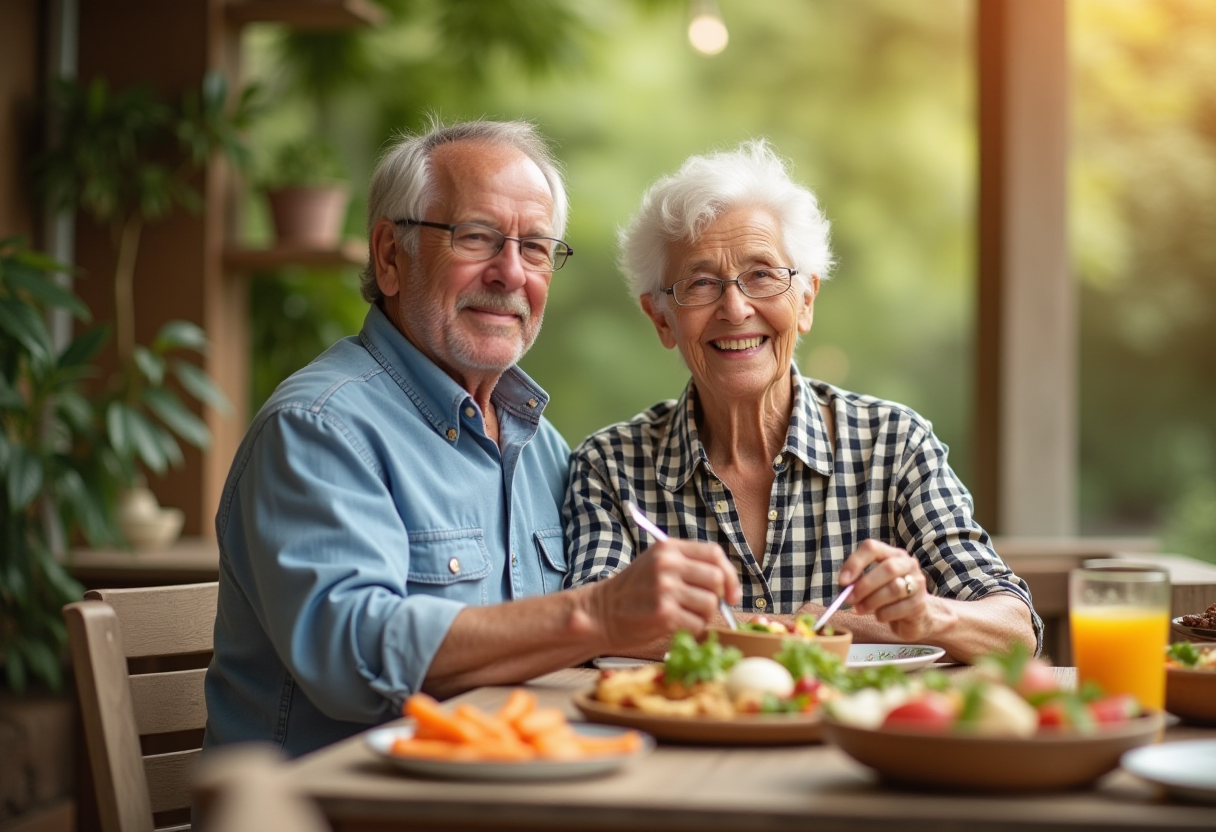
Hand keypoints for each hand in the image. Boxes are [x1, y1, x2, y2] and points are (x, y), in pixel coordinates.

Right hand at [589, 540, 740, 652]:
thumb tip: (728, 585)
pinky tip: (675, 626)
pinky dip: (692, 629)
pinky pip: (698, 624)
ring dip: (703, 616)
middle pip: (716, 579)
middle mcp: (668, 564)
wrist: (601, 613)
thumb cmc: (634, 592)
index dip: (730, 575)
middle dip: (716, 597)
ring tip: (683, 616)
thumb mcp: (657, 564)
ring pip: (710, 604)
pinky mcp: (663, 614)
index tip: (731, 593)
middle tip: (702, 608)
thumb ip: (689, 566)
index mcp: (668, 548)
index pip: (715, 554)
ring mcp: (665, 589)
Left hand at [838, 540, 936, 641]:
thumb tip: (844, 586)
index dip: (855, 563)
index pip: (872, 548)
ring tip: (860, 609)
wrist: (914, 616)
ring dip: (872, 601)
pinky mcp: (920, 604)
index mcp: (892, 554)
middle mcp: (908, 564)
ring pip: (894, 588)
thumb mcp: (871, 584)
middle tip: (849, 599)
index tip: (842, 581)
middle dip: (864, 585)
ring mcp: (917, 583)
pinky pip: (899, 608)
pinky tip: (879, 616)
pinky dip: (883, 614)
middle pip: (887, 568)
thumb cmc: (887, 596)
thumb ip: (857, 581)